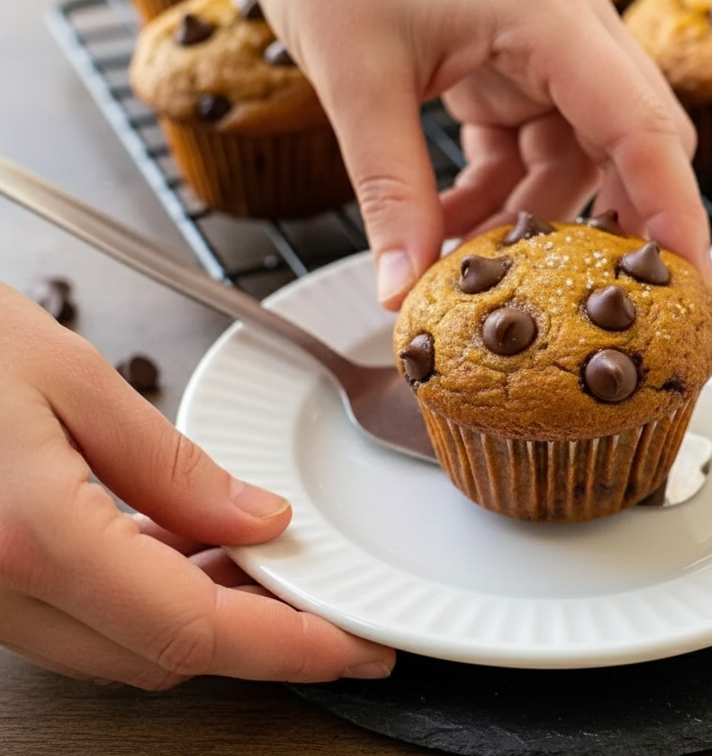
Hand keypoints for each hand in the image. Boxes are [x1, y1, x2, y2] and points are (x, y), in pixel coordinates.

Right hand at [0, 284, 394, 688]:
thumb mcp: (68, 377)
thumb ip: (170, 466)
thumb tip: (259, 523)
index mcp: (32, 539)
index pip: (192, 629)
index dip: (291, 647)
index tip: (359, 647)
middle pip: (161, 654)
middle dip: (259, 635)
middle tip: (330, 594)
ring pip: (119, 646)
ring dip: (204, 617)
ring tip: (272, 565)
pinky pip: (76, 619)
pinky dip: (147, 599)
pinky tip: (189, 554)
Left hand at [215, 0, 711, 308]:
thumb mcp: (357, 82)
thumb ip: (391, 194)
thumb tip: (405, 293)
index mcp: (550, 13)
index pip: (643, 128)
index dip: (676, 214)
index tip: (689, 286)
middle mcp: (569, 27)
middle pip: (635, 145)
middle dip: (620, 228)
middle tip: (609, 308)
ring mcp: (549, 46)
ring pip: (582, 159)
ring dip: (536, 221)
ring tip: (480, 270)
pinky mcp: (518, 65)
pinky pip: (535, 150)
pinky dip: (502, 197)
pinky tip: (451, 227)